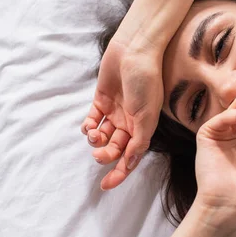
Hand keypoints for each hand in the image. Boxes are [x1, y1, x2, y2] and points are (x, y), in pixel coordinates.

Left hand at [81, 39, 163, 189]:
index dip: (120, 173)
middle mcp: (130, 122)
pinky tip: (89, 126)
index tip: (106, 185)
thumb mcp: (147, 116)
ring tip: (95, 134)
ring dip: (96, 140)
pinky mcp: (101, 100)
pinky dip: (88, 126)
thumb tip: (130, 163)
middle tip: (98, 155)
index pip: (131, 156)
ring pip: (102, 135)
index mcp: (143, 128)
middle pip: (115, 148)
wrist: (134, 51)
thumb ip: (139, 141)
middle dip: (106, 155)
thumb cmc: (145, 81)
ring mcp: (115, 111)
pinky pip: (93, 119)